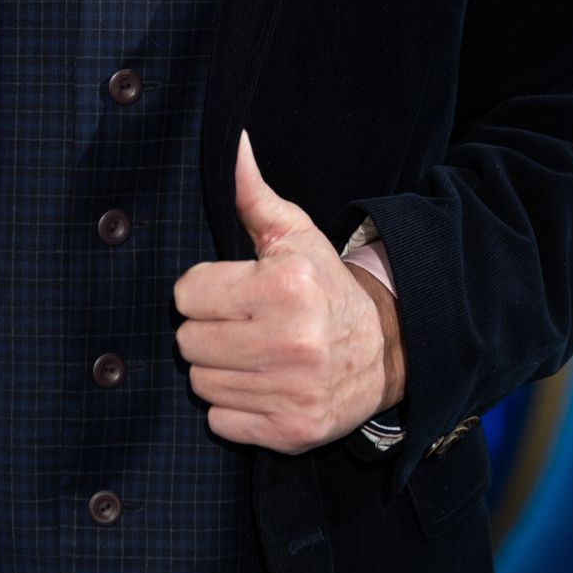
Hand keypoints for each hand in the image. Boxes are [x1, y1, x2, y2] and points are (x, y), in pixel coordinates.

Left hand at [172, 129, 406, 451]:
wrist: (386, 347)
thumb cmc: (324, 284)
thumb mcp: (293, 233)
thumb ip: (251, 192)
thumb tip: (231, 140)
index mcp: (285, 287)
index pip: (187, 294)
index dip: (203, 290)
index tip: (228, 290)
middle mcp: (291, 342)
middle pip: (188, 342)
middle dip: (206, 329)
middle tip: (238, 323)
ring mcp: (293, 392)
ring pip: (201, 383)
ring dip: (218, 369)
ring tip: (250, 353)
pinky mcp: (292, 432)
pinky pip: (221, 422)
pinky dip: (232, 408)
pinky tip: (260, 384)